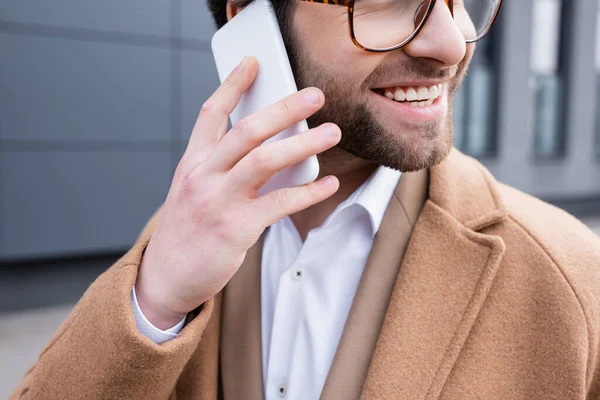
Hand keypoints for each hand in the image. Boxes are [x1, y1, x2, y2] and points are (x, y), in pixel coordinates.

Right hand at [135, 57, 340, 328]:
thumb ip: (222, 167)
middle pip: (247, 131)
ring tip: (331, 132)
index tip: (253, 63)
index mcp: (192, 163)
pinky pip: (279, 204)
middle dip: (283, 108)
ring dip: (302, 144)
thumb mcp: (193, 190)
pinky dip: (308, 192)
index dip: (232, 85)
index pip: (211, 114)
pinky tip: (328, 184)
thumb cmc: (187, 230)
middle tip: (314, 95)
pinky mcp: (235, 229)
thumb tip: (270, 148)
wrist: (166, 277)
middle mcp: (203, 176)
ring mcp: (218, 201)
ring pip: (264, 161)